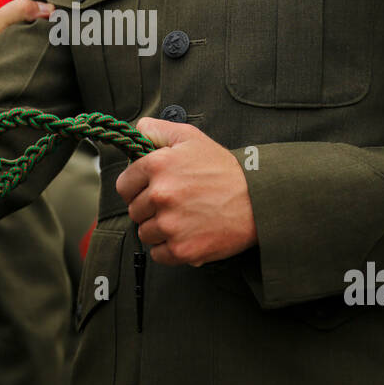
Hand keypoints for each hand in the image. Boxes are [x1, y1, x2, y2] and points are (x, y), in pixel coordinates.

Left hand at [115, 119, 256, 265]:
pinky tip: (186, 235)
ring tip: (183, 219)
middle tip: (175, 203)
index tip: (151, 189)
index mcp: (157, 166)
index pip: (124, 185)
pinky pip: (158, 254)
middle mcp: (160, 195)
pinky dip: (169, 249)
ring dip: (159, 229)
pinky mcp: (182, 249)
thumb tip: (138, 130)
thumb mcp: (192, 138)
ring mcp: (170, 225)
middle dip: (149, 208)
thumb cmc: (225, 169)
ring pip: (145, 233)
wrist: (259, 201)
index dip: (137, 188)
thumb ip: (158, 130)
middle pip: (134, 211)